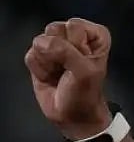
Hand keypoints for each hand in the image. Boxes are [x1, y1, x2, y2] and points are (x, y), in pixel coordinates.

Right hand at [24, 18, 113, 139]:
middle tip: (70, 69)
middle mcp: (75, 36)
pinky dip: (39, 70)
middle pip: (54, 29)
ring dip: (48, 62)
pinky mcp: (40, 56)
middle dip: (60, 53)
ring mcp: (55, 45)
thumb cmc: (85, 93)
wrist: (73, 115)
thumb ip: (66, 52)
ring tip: (59, 73)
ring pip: (39, 41)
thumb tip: (41, 42)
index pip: (74, 25)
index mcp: (94, 35)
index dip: (76, 46)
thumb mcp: (85, 72)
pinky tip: (50, 77)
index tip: (83, 62)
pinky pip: (31, 55)